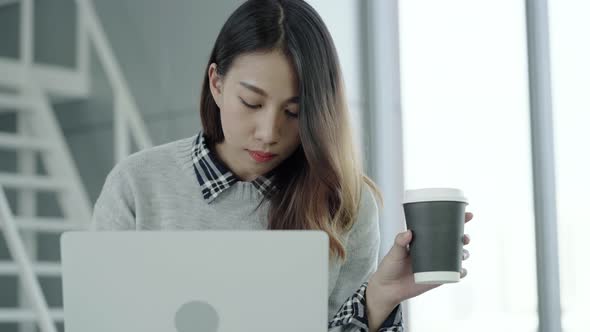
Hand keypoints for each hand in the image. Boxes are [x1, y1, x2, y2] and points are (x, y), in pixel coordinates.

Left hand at [366, 212, 473, 330]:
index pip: (443, 227)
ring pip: (457, 257)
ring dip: (464, 253)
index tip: (468, 215)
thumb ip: (400, 242)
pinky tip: (462, 270)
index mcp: (425, 240)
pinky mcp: (438, 278)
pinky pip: (454, 275)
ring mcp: (437, 265)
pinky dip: (461, 272)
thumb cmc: (390, 266)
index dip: (457, 220)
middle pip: (454, 241)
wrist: (388, 289)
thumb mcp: (394, 252)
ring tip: (462, 253)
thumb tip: (409, 232)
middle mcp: (434, 251)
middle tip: (464, 237)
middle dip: (464, 237)